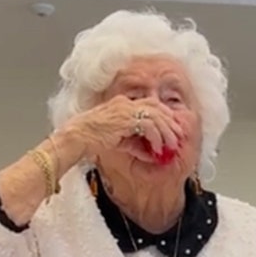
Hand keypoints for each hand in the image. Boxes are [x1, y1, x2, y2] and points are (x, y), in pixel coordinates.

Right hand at [59, 95, 184, 163]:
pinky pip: (149, 125)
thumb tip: (152, 154)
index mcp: (123, 103)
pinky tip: (158, 148)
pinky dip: (157, 137)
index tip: (173, 128)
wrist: (77, 137)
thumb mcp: (119, 141)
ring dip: (166, 132)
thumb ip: (136, 143)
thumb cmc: (92, 139)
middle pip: (157, 107)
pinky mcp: (126, 118)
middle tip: (179, 136)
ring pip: (156, 116)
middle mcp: (126, 102)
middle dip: (170, 122)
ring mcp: (126, 108)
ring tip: (172, 146)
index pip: (150, 103)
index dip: (164, 115)